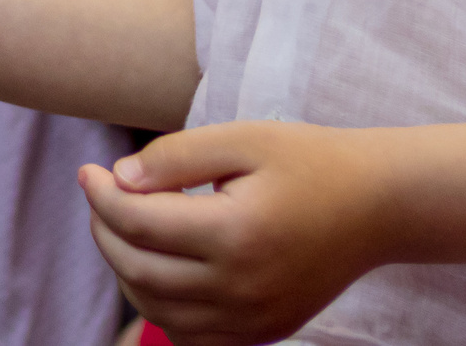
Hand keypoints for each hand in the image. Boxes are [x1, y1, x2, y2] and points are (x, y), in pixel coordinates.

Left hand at [78, 122, 389, 345]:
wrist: (377, 206)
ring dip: (125, 268)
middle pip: (139, 270)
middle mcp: (243, 287)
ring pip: (157, 309)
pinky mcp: (263, 332)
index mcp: (237, 233)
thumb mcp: (242, 139)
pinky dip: (159, 305)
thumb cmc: (309, 161)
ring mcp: (254, 319)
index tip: (88, 170)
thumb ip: (175, 157)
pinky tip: (156, 265)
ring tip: (123, 225)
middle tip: (99, 195)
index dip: (100, 195)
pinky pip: (190, 335)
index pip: (139, 223)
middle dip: (103, 230)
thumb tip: (118, 180)